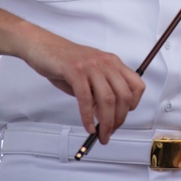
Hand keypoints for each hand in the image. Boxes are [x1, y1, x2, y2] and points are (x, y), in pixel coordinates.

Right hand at [20, 32, 145, 143]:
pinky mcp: (75, 71)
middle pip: (123, 96)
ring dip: (106, 122)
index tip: (124, 116)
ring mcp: (91, 66)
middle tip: (110, 132)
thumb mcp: (89, 74)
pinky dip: (88, 117)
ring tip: (101, 134)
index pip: (137, 84)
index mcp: (113, 62)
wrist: (43, 45)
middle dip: (119, 119)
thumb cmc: (65, 61)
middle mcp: (106, 63)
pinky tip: (88, 126)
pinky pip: (86, 99)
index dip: (134, 104)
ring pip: (107, 99)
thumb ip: (98, 91)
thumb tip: (104, 115)